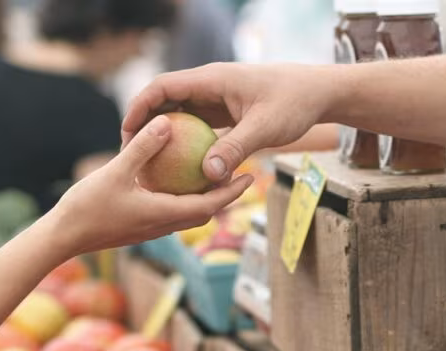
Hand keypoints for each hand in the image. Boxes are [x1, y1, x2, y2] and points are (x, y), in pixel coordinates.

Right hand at [54, 115, 253, 255]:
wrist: (62, 238)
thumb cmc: (87, 207)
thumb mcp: (116, 171)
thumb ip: (143, 148)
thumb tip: (167, 122)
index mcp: (164, 214)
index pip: (210, 205)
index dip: (232, 192)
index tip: (250, 176)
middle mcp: (163, 225)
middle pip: (204, 211)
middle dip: (225, 195)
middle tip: (242, 174)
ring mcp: (151, 228)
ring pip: (188, 214)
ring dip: (205, 198)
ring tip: (214, 175)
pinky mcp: (139, 227)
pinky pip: (170, 211)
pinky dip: (182, 198)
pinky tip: (175, 180)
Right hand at [122, 63, 332, 183]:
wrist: (319, 93)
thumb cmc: (295, 103)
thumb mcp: (265, 128)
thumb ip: (235, 149)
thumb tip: (207, 175)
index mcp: (212, 79)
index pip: (162, 87)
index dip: (139, 108)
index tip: (127, 134)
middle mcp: (210, 86)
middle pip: (165, 101)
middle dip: (145, 125)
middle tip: (131, 155)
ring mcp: (217, 99)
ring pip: (180, 115)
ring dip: (165, 137)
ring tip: (150, 165)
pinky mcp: (226, 112)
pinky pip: (198, 127)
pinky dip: (186, 144)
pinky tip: (181, 170)